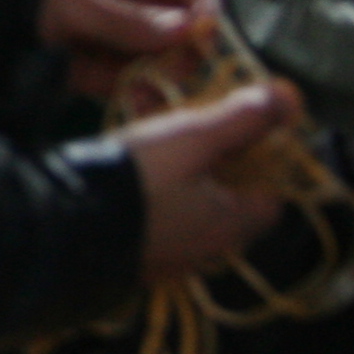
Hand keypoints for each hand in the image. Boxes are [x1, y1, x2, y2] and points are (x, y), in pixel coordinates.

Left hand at [39, 0, 218, 98]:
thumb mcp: (76, 0)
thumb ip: (128, 19)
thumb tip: (186, 31)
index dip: (206, 10)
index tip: (202, 42)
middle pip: (188, 28)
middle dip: (186, 54)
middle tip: (172, 77)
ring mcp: (130, 33)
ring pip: (169, 60)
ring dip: (165, 80)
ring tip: (150, 95)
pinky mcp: (115, 63)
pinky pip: (142, 81)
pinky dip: (142, 93)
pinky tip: (137, 102)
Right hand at [125, 81, 294, 282]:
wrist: (64, 228)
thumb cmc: (138, 182)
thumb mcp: (191, 137)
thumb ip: (241, 118)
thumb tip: (289, 97)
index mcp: (232, 225)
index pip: (271, 195)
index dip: (263, 158)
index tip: (244, 127)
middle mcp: (206, 249)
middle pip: (226, 195)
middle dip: (213, 153)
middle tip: (190, 118)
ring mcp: (167, 256)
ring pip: (187, 201)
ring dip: (177, 164)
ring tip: (148, 122)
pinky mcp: (131, 254)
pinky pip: (155, 212)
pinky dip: (150, 184)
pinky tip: (124, 156)